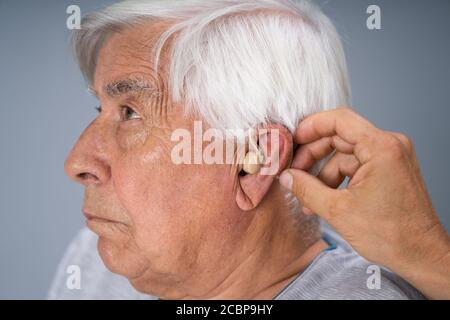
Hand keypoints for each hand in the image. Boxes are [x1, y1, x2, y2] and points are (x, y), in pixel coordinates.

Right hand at [279, 107, 449, 298]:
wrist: (420, 255)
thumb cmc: (391, 234)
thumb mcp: (338, 210)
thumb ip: (306, 189)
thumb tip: (286, 177)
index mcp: (381, 148)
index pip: (340, 120)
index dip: (311, 126)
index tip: (293, 138)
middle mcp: (390, 146)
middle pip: (340, 137)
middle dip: (313, 157)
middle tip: (294, 173)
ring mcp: (391, 158)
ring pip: (345, 155)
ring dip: (323, 174)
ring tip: (307, 197)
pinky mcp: (389, 170)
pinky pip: (356, 166)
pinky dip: (337, 180)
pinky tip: (323, 199)